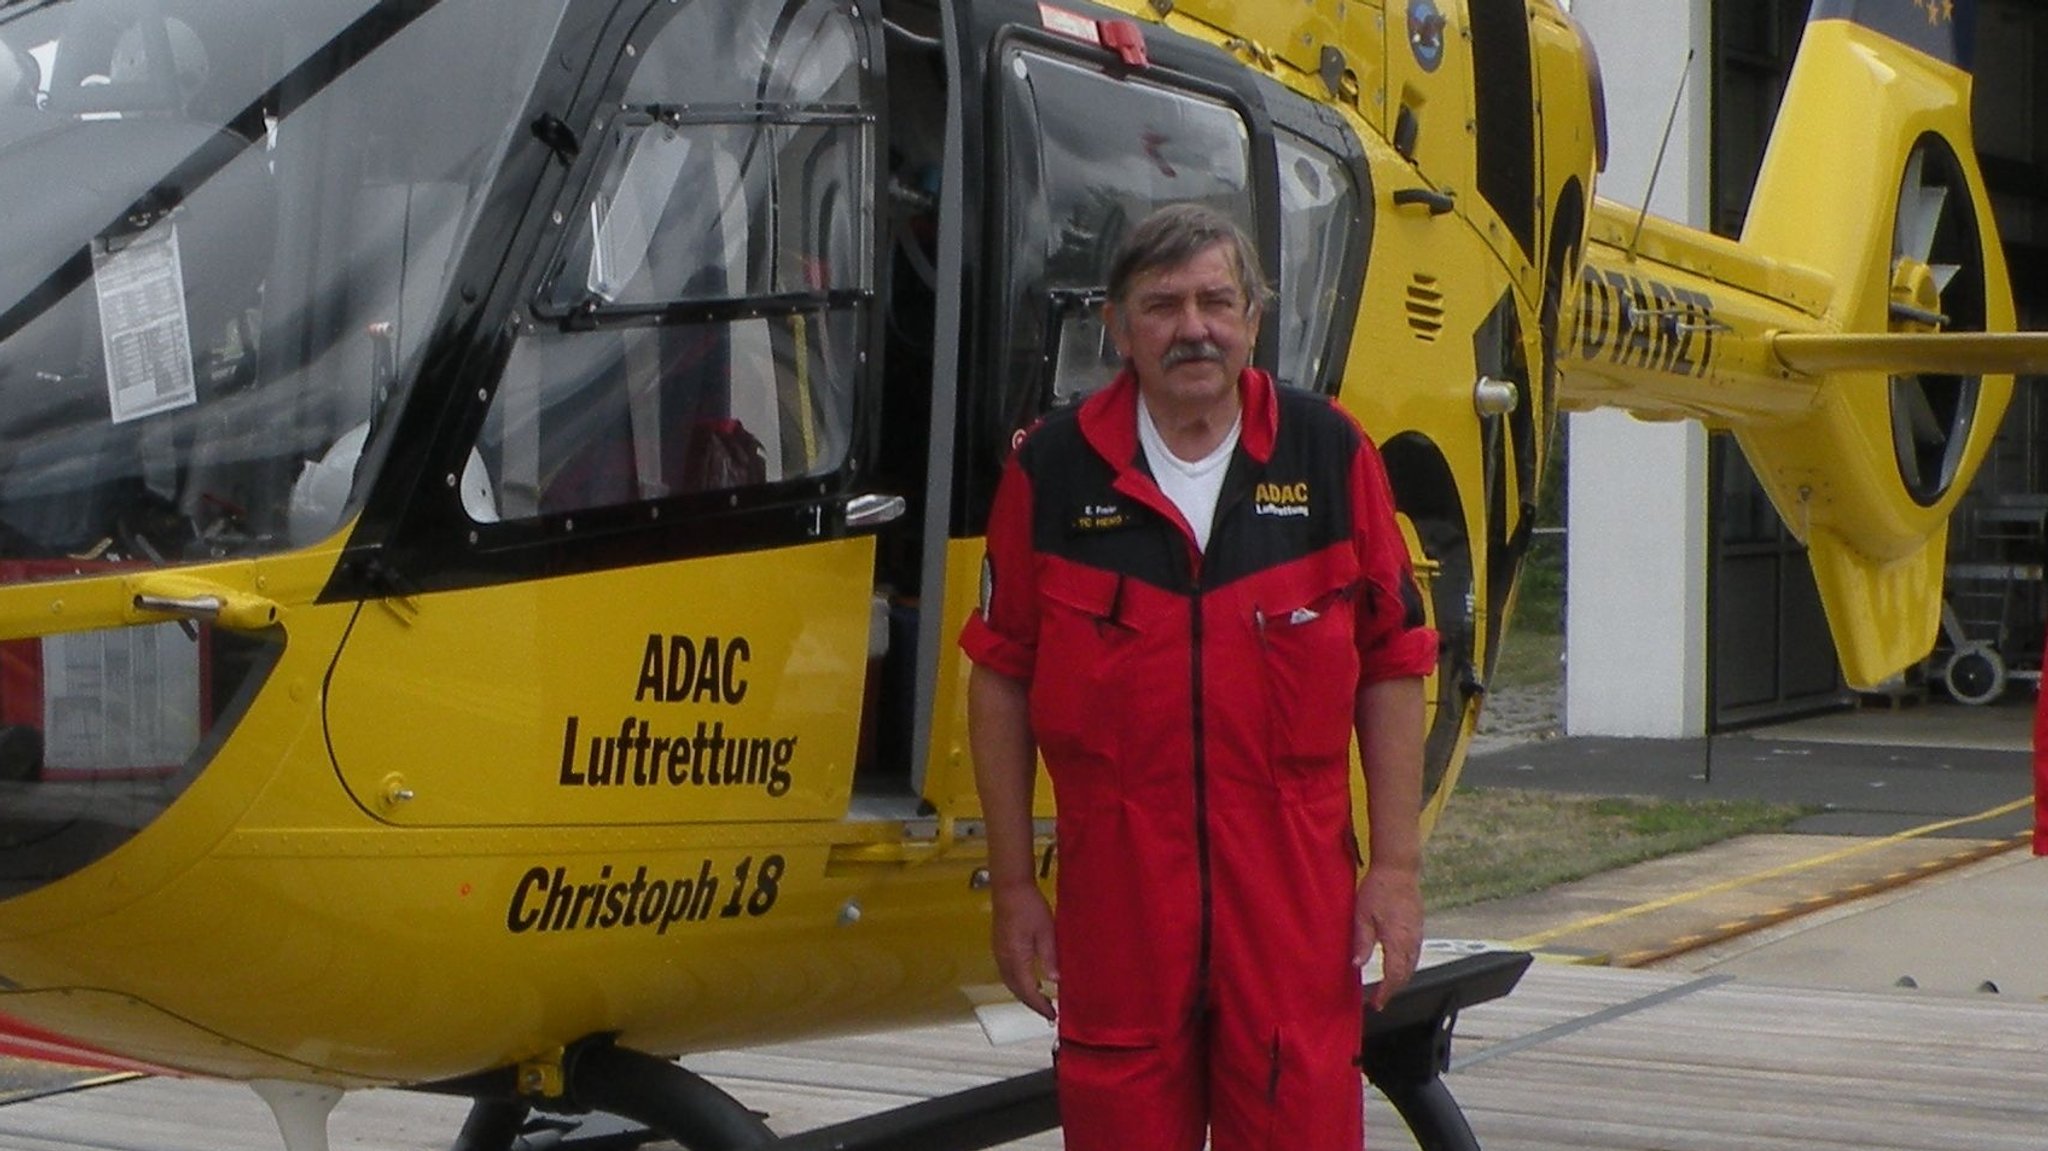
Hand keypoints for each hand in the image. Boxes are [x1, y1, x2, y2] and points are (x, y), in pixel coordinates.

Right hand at [991, 880, 1058, 1020]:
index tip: (1052, 1015)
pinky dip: (1018, 982)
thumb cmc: (1029, 906)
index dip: (1040, 1005)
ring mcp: (999, 953)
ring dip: (1024, 994)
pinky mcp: (999, 946)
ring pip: (1010, 982)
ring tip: (1040, 999)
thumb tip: (1055, 981)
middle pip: (1016, 990)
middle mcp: (1004, 959)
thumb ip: (1050, 957)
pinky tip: (1029, 980)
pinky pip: (1007, 973)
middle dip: (1031, 1003)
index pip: (1028, 990)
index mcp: (1016, 958)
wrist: (1010, 887)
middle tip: (1048, 1012)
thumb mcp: (1046, 931)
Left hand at [1355, 866, 1422, 1010]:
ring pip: (1412, 965)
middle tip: (1379, 998)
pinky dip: (1406, 965)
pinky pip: (1415, 953)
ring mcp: (1417, 933)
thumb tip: (1357, 965)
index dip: (1385, 993)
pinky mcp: (1419, 927)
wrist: (1398, 869)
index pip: (1394, 976)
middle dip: (1393, 990)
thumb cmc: (1378, 888)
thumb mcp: (1362, 915)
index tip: (1376, 1003)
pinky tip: (1397, 965)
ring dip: (1400, 979)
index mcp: (1397, 940)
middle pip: (1406, 974)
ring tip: (1386, 986)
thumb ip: (1362, 942)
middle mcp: (1411, 940)